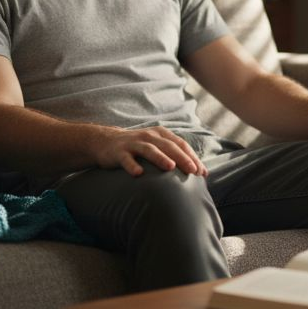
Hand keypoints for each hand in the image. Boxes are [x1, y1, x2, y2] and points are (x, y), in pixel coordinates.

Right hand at [89, 126, 206, 176]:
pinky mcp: (119, 152)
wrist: (105, 142)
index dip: (192, 157)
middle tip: (193, 171)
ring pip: (149, 149)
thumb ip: (174, 155)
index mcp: (161, 134)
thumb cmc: (138, 148)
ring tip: (170, 167)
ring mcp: (133, 143)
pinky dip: (132, 165)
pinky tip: (138, 174)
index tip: (202, 172)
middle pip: (168, 146)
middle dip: (182, 158)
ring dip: (160, 158)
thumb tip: (198, 172)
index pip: (180, 144)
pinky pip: (126, 159)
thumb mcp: (156, 146)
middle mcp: (149, 136)